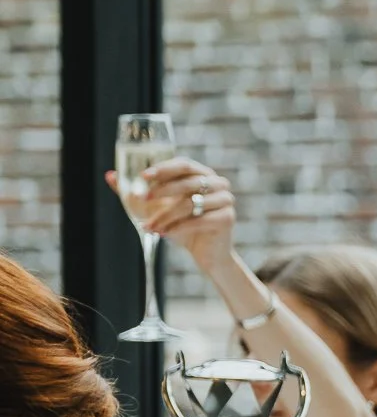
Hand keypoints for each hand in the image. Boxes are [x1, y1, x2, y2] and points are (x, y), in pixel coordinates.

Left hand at [105, 156, 238, 269]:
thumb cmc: (181, 226)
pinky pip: (199, 220)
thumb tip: (110, 175)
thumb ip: (134, 192)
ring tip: (150, 227)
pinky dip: (179, 228)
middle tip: (141, 200)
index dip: (163, 169)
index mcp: (202, 174)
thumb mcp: (154, 208)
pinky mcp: (227, 219)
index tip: (143, 176)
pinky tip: (165, 234)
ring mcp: (226, 200)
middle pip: (187, 182)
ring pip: (189, 204)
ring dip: (166, 216)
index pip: (183, 164)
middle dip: (161, 191)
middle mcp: (218, 183)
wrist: (205, 252)